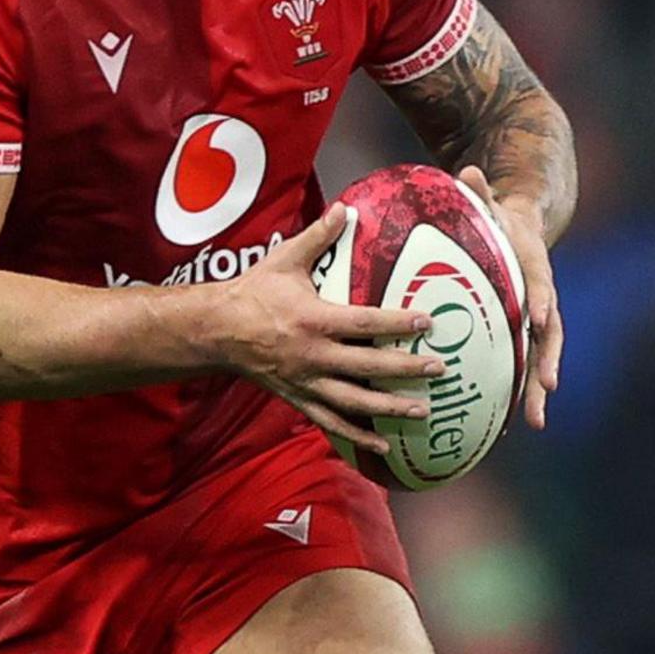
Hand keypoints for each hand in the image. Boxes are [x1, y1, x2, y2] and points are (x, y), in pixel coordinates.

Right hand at [202, 207, 441, 456]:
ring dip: (390, 407)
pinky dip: (357, 436)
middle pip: (368, 366)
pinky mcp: (298, 398)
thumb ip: (318, 237)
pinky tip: (383, 445)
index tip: (425, 322)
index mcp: (313, 320)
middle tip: (438, 369)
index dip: (396, 323)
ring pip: (355, 401)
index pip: (364, 323)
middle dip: (405, 368)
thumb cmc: (253, 292)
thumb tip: (346, 208)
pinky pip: (331, 421)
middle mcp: (313, 355)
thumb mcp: (284, 260)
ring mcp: (306, 381)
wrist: (216, 331)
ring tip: (422, 409)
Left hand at [462, 167, 565, 429]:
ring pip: (539, 359)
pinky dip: (517, 393)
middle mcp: (541, 299)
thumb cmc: (498, 216)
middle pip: (549, 335)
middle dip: (548, 363)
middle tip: (546, 389)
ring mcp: (535, 320)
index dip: (541, 300)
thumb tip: (467, 171)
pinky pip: (521, 365)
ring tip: (534, 423)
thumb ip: (479, 191)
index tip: (539, 318)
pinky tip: (504, 425)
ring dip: (538, 391)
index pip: (542, 284)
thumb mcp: (489, 201)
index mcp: (534, 268)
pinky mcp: (523, 334)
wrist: (523, 227)